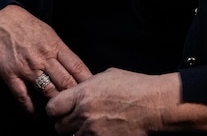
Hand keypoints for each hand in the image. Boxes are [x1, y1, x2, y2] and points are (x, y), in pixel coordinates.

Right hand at [0, 0, 91, 113]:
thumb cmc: (24, 24)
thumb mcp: (47, 32)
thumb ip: (59, 50)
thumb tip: (73, 66)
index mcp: (54, 45)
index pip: (77, 66)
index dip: (87, 81)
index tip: (94, 90)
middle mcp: (43, 57)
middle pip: (65, 82)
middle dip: (75, 95)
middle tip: (81, 106)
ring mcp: (27, 67)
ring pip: (48, 91)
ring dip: (56, 103)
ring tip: (63, 113)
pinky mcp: (10, 75)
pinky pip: (23, 96)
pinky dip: (31, 109)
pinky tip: (37, 115)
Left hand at [47, 69, 206, 134]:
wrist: (155, 105)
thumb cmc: (134, 87)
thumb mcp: (106, 77)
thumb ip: (86, 87)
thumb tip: (76, 93)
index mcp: (83, 95)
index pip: (52, 108)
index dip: (55, 109)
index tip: (60, 109)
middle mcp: (84, 115)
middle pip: (59, 127)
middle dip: (65, 123)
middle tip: (75, 119)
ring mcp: (94, 132)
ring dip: (78, 133)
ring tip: (90, 126)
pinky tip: (99, 131)